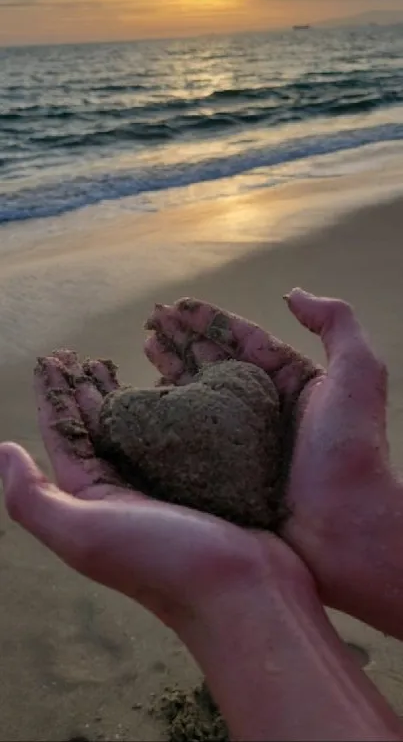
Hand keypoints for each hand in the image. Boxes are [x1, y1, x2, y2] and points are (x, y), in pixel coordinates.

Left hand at [0, 351, 311, 636]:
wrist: (247, 596)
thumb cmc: (165, 565)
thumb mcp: (86, 535)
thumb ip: (34, 500)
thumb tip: (3, 452)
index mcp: (94, 500)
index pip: (65, 437)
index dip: (54, 397)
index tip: (50, 360)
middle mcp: (128, 492)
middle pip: (100, 428)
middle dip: (88, 391)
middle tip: (85, 354)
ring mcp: (171, 486)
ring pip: (142, 427)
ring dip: (130, 394)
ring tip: (125, 363)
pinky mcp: (210, 479)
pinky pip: (186, 431)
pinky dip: (179, 405)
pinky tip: (183, 387)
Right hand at [144, 290, 390, 616]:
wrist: (346, 534)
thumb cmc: (352, 453)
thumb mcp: (358, 376)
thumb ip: (337, 324)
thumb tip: (294, 295)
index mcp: (292, 382)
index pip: (243, 340)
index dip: (209, 320)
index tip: (176, 305)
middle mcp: (264, 408)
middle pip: (214, 362)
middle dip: (182, 339)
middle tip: (150, 321)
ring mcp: (241, 442)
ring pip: (197, 395)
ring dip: (171, 368)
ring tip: (144, 346)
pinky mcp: (224, 473)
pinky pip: (190, 437)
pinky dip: (167, 417)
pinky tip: (145, 401)